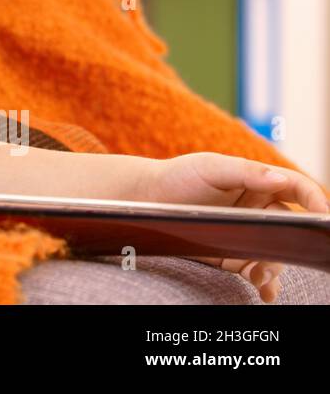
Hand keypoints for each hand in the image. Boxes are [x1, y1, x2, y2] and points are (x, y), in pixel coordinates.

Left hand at [137, 152, 329, 301]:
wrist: (145, 199)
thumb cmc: (178, 176)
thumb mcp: (209, 167)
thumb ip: (246, 172)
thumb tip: (281, 179)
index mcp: (259, 181)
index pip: (297, 189)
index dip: (315, 201)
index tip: (324, 217)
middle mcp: (259, 208)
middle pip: (290, 227)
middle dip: (292, 242)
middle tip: (283, 254)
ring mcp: (248, 232)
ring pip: (276, 252)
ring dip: (274, 266)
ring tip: (259, 275)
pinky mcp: (233, 254)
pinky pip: (257, 269)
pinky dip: (265, 282)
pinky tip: (264, 291)